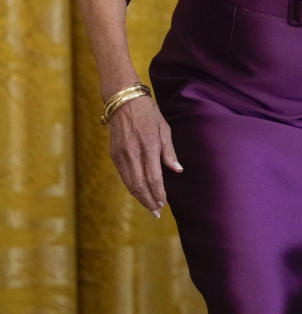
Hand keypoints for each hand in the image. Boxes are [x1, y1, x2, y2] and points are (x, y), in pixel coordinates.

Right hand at [107, 94, 181, 217]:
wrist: (124, 100)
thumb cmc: (149, 113)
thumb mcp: (165, 129)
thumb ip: (169, 152)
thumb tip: (177, 170)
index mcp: (149, 146)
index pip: (153, 177)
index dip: (159, 193)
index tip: (164, 204)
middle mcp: (132, 153)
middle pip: (139, 185)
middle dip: (148, 201)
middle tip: (157, 213)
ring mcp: (121, 154)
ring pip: (129, 183)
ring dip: (139, 197)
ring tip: (149, 207)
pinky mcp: (114, 154)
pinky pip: (123, 175)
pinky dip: (131, 186)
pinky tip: (139, 192)